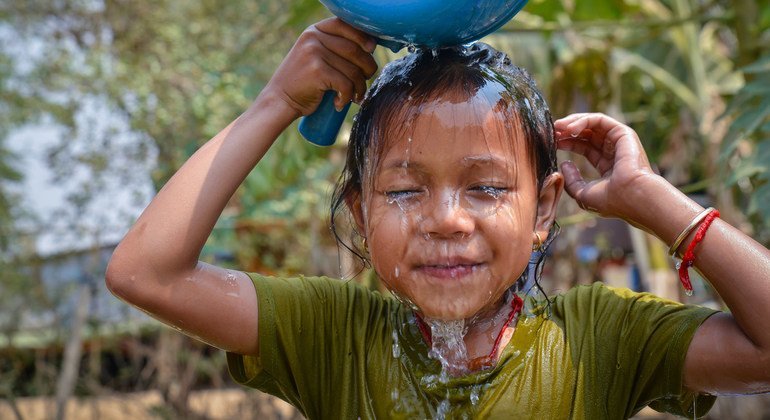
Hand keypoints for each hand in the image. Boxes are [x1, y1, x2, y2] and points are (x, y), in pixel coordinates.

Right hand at [262, 18, 377, 117]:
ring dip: (360, 87)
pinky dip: (348, 97)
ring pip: (353, 70)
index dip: (363, 37)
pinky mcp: (317, 71)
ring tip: (356, 96)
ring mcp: (314, 53)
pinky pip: (346, 84)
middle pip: (355, 50)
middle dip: (367, 68)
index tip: (371, 49)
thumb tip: (371, 45)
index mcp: (314, 31)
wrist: (280, 100)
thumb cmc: (304, 82)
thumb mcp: (315, 55)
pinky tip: (341, 103)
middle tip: (365, 81)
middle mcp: (314, 38)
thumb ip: (334, 46)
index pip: (345, 25)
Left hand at [555, 113, 657, 221]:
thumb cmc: (611, 200)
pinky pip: (599, 121)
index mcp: (607, 165)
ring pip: (592, 124)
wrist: (632, 197)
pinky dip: (583, 121)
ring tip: (557, 127)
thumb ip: (572, 181)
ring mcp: (619, 142)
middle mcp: (614, 151)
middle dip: (567, 131)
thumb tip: (565, 163)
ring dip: (572, 123)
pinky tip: (569, 129)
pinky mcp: (623, 133)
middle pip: (587, 133)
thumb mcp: (583, 194)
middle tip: (551, 131)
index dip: (567, 143)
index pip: (584, 147)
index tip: (551, 142)